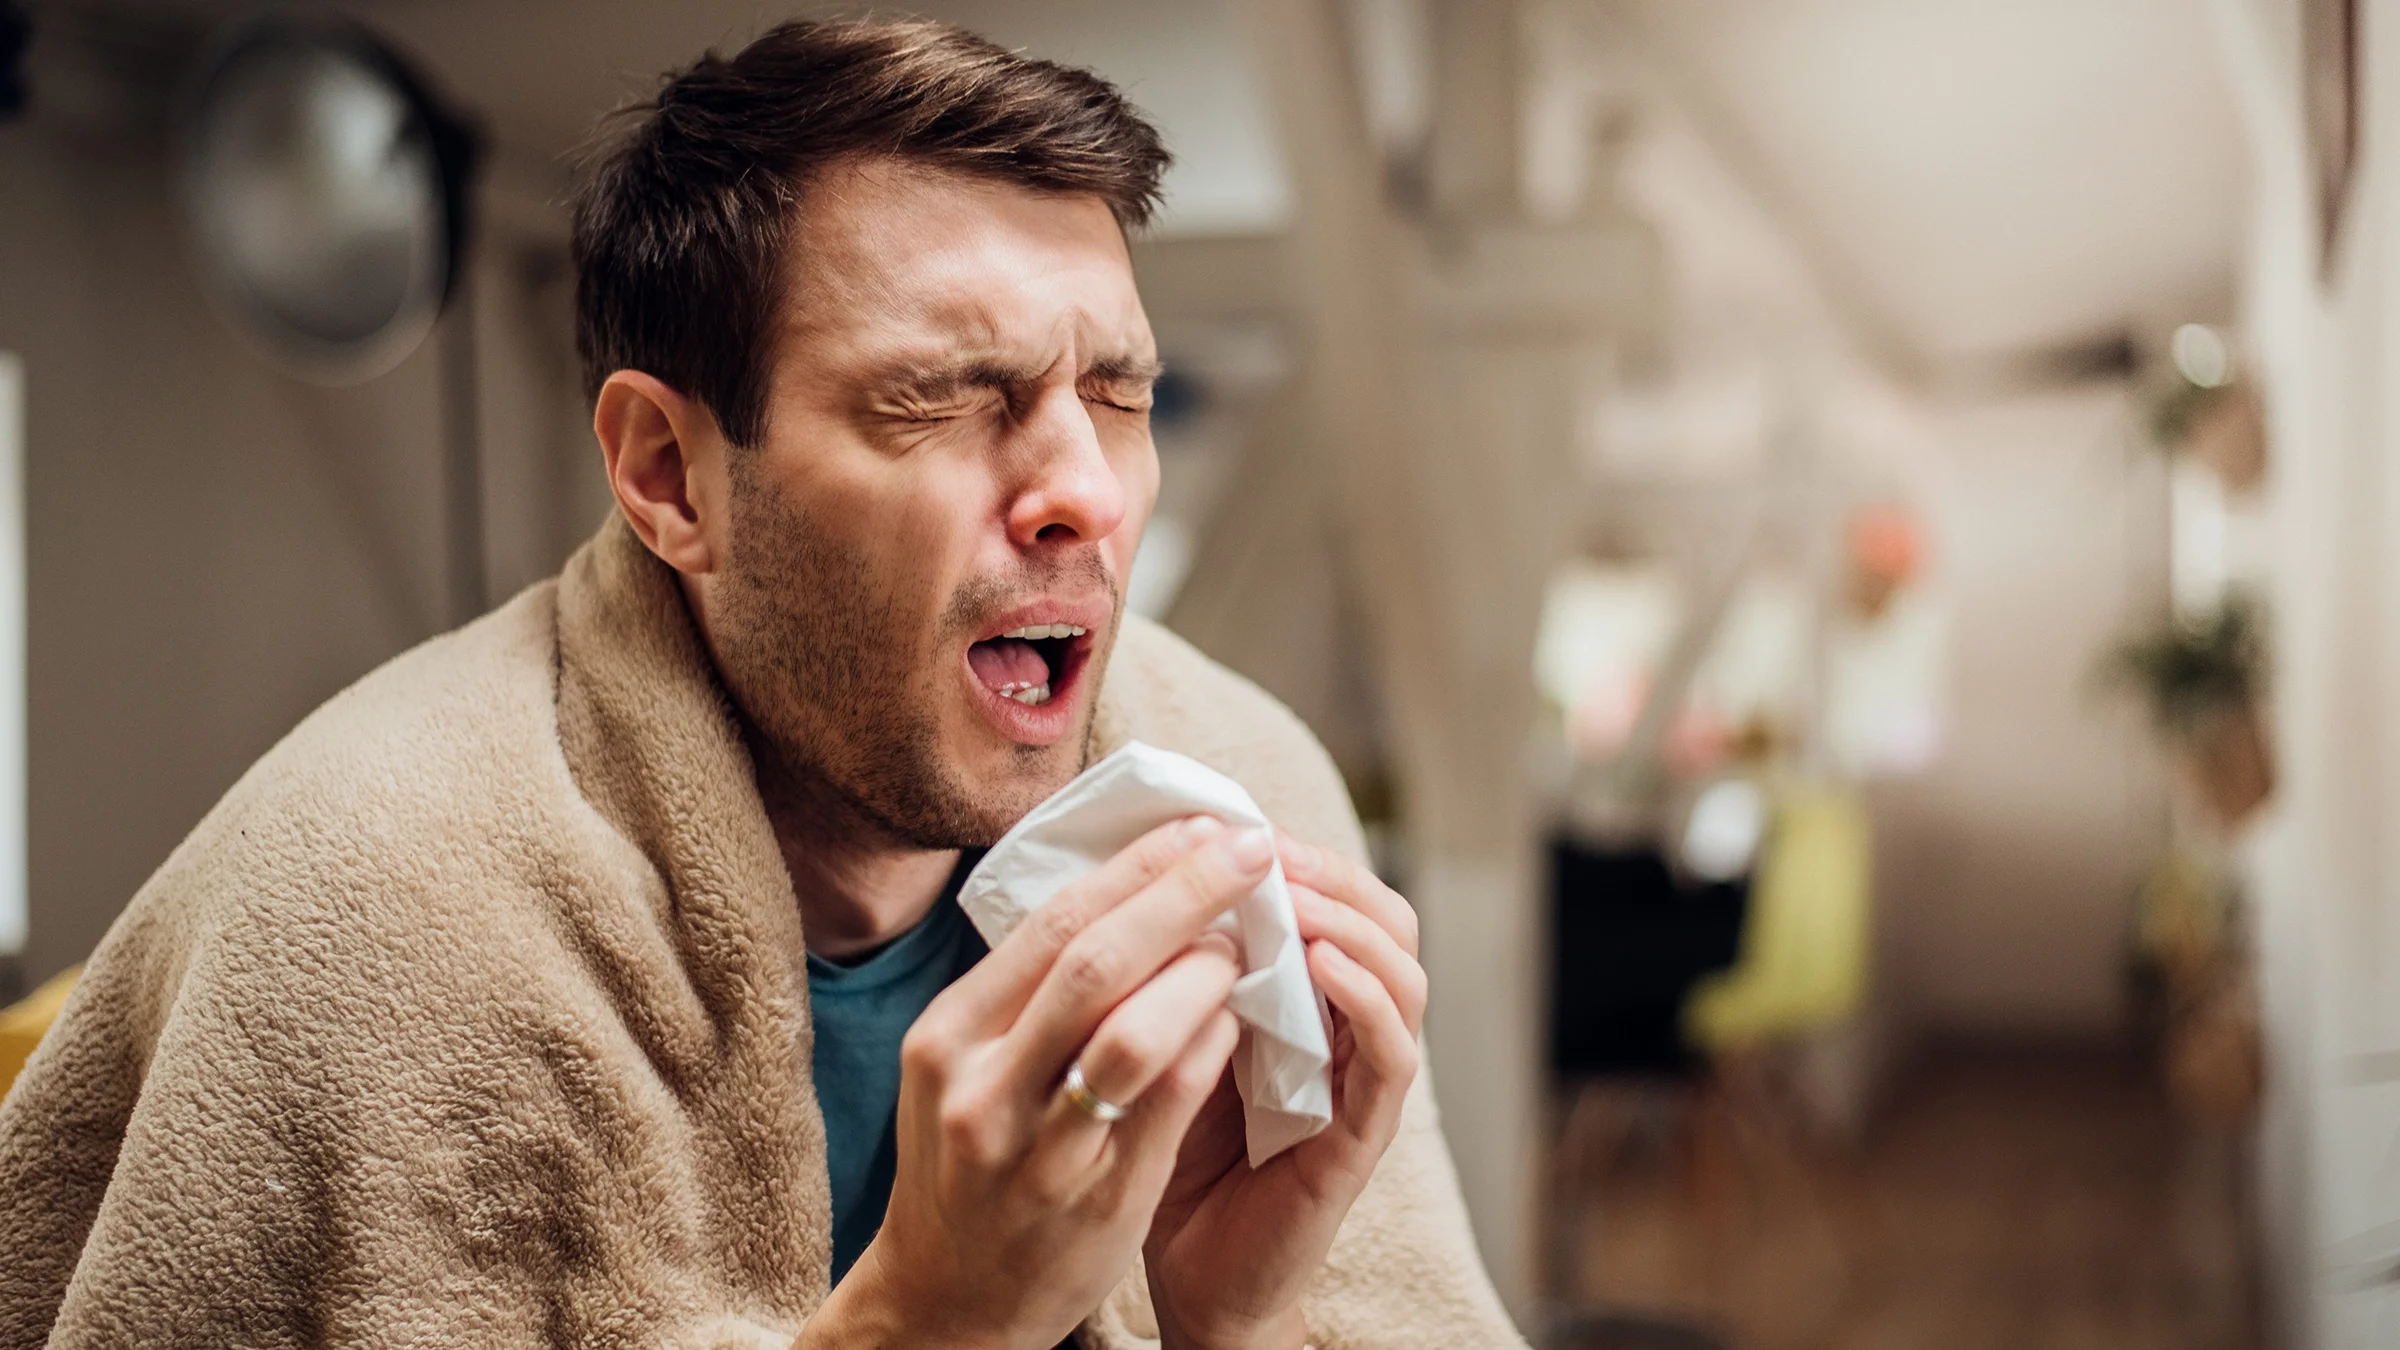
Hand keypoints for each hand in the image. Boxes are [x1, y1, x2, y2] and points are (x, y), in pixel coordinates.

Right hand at [798, 816, 1272, 1349]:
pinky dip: (1210, 1045)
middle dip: (1183, 892)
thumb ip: (1026, 991)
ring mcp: (1037, 1150)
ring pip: (1133, 1033)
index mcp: (948, 1035)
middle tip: (1250, 848)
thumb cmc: (971, 1163)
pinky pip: (1168, 1103)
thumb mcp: (965, 1067)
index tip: (1199, 827)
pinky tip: (1238, 1014)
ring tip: (1248, 936)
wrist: (945, 1302)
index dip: (1137, 868)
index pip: (1052, 922)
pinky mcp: (1096, 1200)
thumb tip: (1126, 886)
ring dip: (1204, 971)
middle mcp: (981, 1087)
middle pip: (1093, 959)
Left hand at [1142, 828, 1426, 1349]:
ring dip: (1351, 923)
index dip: (1298, 850)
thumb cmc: (1166, 1143)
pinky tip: (1318, 964)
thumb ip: (1176, 961)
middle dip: (1332, 870)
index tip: (1237, 822)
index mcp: (1303, 995)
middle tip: (1271, 849)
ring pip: (1404, 973)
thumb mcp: (1164, 1028)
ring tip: (1294, 896)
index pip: (1336, 893)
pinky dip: (1365, 999)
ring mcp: (1362, 1082)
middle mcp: (1346, 1030)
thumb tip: (1146, 863)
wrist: (1182, 1270)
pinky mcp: (1362, 1137)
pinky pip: (1392, 1056)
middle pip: (1386, 918)